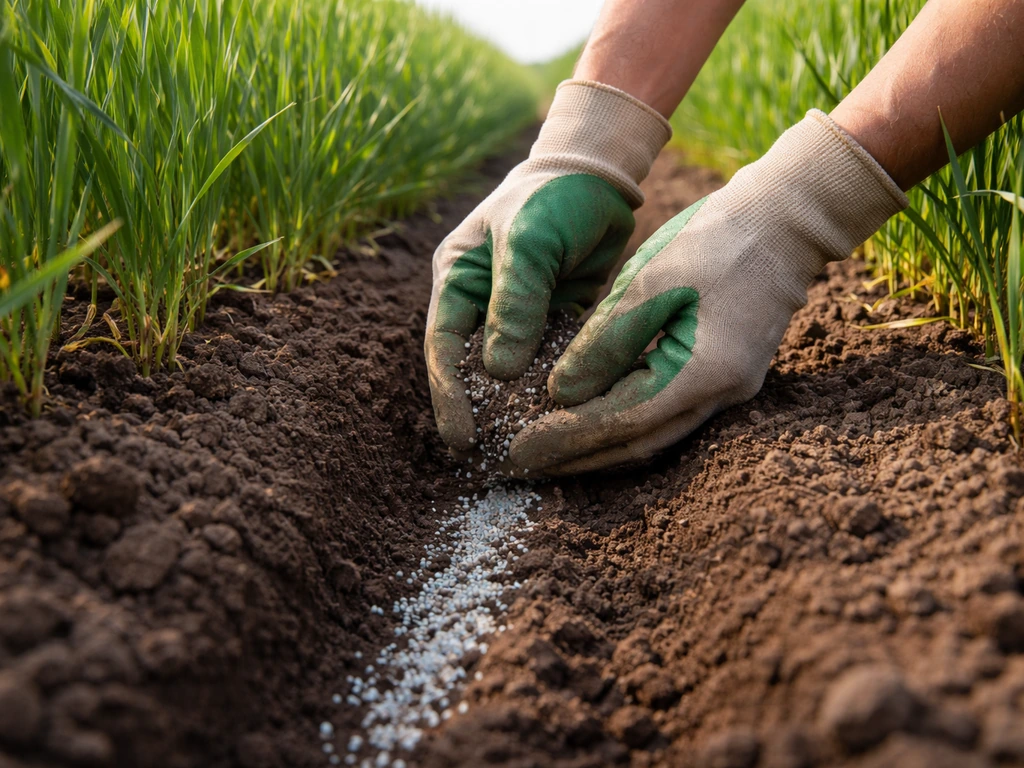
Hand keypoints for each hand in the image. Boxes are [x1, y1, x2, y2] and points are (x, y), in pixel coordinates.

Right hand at [425, 80, 670, 452]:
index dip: (449, 396)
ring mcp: (519, 314)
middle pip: (474, 368)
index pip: (443, 348)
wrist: (598, 174)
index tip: (463, 439)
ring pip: (514, 371)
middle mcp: (482, 302)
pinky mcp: (556, 320)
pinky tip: (567, 418)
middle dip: (482, 412)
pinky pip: (551, 361)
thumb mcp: (527, 243)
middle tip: (492, 461)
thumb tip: (499, 373)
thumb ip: (514, 304)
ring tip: (531, 448)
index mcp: (457, 281)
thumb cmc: (551, 198)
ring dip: (520, 406)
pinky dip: (556, 387)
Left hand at [510, 110, 907, 474]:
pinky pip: (668, 413)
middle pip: (638, 444)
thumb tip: (560, 395)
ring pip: (654, 435)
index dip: (567, 438)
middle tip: (525, 462)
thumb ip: (604, 342)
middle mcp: (722, 395)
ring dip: (600, 445)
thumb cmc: (714, 239)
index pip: (621, 421)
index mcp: (704, 373)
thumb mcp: (647, 282)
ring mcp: (730, 389)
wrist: (785, 219)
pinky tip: (592, 416)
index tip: (520, 448)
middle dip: (579, 455)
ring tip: (549, 448)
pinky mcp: (727, 375)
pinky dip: (626, 420)